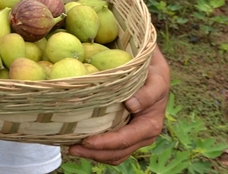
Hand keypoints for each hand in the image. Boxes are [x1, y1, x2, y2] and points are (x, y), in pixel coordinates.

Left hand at [68, 45, 169, 164]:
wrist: (153, 72)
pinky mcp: (125, 133)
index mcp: (150, 125)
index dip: (105, 144)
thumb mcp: (155, 79)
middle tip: (71, 149)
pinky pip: (111, 148)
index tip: (86, 141)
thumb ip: (147, 93)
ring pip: (113, 154)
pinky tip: (80, 142)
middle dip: (94, 153)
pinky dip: (96, 149)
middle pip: (117, 153)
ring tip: (72, 149)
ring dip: (93, 155)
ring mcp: (133, 137)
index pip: (125, 140)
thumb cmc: (153, 74)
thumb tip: (131, 105)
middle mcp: (142, 136)